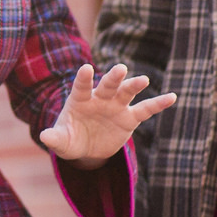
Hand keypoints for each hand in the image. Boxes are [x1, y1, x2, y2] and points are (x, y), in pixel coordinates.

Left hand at [39, 64, 175, 166]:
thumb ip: (54, 138)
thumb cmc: (70, 139)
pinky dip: (158, 103)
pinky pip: (145, 109)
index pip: (81, 86)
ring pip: (126, 92)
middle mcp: (99, 98)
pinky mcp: (129, 118)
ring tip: (143, 80)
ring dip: (134, 85)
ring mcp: (115, 106)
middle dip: (113, 78)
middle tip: (121, 69)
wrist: (86, 147)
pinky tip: (172, 97)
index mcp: (79, 100)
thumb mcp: (61, 141)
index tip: (87, 68)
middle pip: (107, 85)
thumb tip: (44, 136)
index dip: (84, 78)